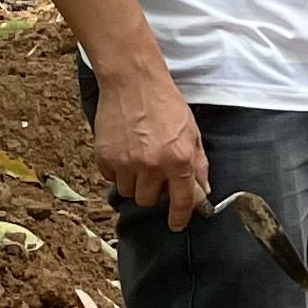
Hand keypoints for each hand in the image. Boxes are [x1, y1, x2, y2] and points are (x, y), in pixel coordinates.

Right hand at [92, 67, 208, 231]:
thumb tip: (202, 190)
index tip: (176, 224)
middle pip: (149, 201)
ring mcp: (125, 162)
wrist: (133, 82)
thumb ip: (198, 164)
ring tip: (139, 160)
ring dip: (134, 183)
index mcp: (179, 160)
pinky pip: (110, 178)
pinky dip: (117, 171)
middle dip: (153, 193)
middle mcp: (152, 165)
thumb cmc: (166, 105)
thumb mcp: (192, 133)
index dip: (179, 217)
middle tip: (156, 175)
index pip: (181, 201)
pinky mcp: (104, 156)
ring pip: (128, 192)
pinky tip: (124, 152)